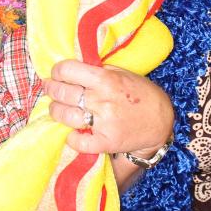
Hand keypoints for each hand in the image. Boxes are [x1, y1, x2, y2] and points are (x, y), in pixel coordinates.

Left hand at [43, 59, 173, 156]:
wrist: (160, 121)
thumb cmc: (140, 93)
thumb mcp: (121, 73)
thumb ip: (97, 70)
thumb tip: (71, 68)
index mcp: (105, 79)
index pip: (68, 70)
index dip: (57, 71)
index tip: (56, 73)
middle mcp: (102, 100)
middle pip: (63, 93)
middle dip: (51, 89)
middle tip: (49, 88)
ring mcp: (103, 123)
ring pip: (65, 116)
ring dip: (56, 111)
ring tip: (56, 108)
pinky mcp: (105, 142)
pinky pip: (78, 141)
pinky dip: (71, 137)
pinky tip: (71, 131)